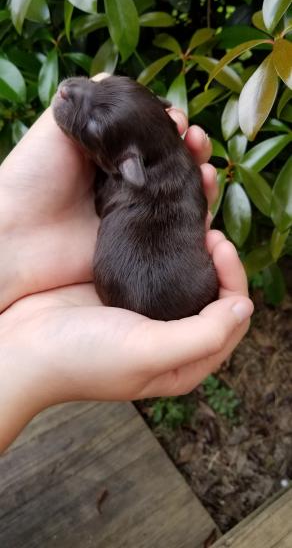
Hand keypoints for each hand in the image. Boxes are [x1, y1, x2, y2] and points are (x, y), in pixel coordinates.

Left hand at [0, 84, 213, 311]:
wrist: (20, 234)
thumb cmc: (33, 175)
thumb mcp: (55, 125)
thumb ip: (85, 101)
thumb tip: (111, 77)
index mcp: (105, 153)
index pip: (149, 135)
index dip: (168, 125)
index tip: (176, 119)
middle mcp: (122, 179)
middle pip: (169, 160)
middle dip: (189, 146)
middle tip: (194, 140)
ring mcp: (132, 210)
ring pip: (177, 190)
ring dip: (198, 173)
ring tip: (205, 165)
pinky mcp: (137, 236)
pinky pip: (176, 223)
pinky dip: (196, 207)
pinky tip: (204, 191)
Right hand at [0, 231, 252, 450]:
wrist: (21, 345)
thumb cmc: (81, 357)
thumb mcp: (146, 353)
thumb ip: (202, 336)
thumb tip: (243, 307)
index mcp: (185, 361)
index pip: (232, 318)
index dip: (234, 280)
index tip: (218, 246)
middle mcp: (171, 338)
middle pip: (215, 296)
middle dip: (221, 261)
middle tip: (209, 231)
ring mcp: (147, 313)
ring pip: (189, 276)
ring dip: (198, 248)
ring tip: (195, 219)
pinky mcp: (125, 292)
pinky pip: (160, 264)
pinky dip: (170, 243)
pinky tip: (166, 223)